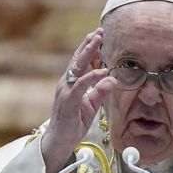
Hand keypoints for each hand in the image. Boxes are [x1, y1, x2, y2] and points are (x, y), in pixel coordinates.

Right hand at [41, 28, 115, 172]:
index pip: (80, 62)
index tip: (99, 36)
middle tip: (99, 31)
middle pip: (77, 59)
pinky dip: (92, 77)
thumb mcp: (91, 106)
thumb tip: (112, 79)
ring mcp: (66, 90)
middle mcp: (66, 83)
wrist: (59, 141)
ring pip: (77, 67)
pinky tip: (103, 71)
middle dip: (88, 44)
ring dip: (88, 53)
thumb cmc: (73, 123)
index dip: (89, 49)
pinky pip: (81, 85)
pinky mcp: (68, 100)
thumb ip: (100, 92)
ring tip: (98, 40)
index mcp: (71, 83)